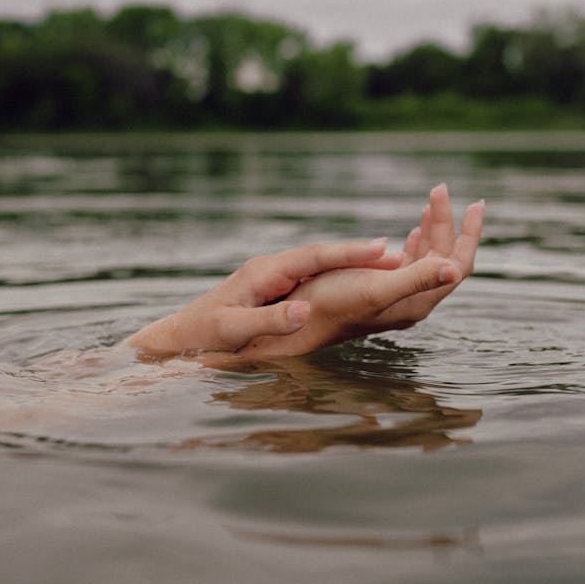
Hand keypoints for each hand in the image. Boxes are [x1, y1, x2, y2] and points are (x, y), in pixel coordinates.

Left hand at [124, 238, 399, 357]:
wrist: (182, 334)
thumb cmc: (204, 334)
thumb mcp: (233, 330)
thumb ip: (268, 320)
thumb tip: (304, 312)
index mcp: (265, 272)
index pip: (314, 256)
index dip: (349, 252)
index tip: (383, 249)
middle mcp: (273, 268)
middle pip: (324, 255)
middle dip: (360, 254)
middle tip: (402, 253)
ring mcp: (276, 277)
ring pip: (321, 265)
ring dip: (353, 263)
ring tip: (392, 264)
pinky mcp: (277, 288)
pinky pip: (315, 276)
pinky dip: (339, 275)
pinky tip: (359, 280)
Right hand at [240, 184, 483, 357]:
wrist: (298, 322)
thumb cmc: (333, 306)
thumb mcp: (376, 289)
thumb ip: (417, 279)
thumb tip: (455, 269)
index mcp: (418, 300)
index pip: (458, 265)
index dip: (470, 234)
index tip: (476, 203)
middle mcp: (413, 299)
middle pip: (443, 256)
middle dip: (446, 222)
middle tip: (440, 189)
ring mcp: (397, 294)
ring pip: (427, 257)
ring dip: (432, 228)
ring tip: (432, 201)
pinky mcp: (380, 289)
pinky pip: (410, 262)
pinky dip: (416, 241)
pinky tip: (415, 230)